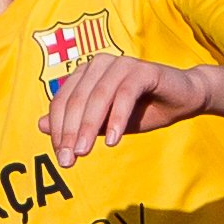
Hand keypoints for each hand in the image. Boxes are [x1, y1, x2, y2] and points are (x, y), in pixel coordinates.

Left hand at [39, 54, 211, 166]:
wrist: (183, 100)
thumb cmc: (142, 110)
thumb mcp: (105, 123)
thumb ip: (77, 123)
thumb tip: (40, 126)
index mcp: (86, 73)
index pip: (62, 101)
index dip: (57, 130)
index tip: (61, 157)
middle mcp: (100, 64)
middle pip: (76, 99)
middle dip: (69, 132)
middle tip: (68, 160)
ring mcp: (121, 64)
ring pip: (97, 97)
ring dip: (88, 127)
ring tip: (83, 153)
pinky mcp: (143, 70)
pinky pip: (124, 95)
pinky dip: (116, 119)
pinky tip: (112, 141)